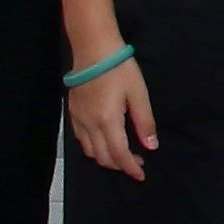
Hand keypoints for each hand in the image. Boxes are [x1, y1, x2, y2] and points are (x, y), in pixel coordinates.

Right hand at [68, 57, 156, 178]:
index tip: (141, 175)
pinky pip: (80, 139)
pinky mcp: (72, 112)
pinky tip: (104, 140)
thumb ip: (144, 122)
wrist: (93, 49)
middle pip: (102, 157)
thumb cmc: (120, 68)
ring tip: (121, 154)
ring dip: (106, 158)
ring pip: (89, 151)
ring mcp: (78, 119)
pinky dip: (93, 147)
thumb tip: (151, 147)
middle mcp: (90, 125)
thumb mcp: (139, 94)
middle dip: (120, 166)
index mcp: (108, 121)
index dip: (130, 168)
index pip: (119, 155)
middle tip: (136, 163)